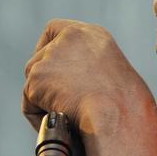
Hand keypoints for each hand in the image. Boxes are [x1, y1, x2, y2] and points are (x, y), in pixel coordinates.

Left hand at [22, 18, 154, 134]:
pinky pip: (30, 104)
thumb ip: (92, 73)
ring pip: (34, 82)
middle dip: (45, 82)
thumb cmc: (126, 109)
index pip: (56, 30)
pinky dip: (40, 117)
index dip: (49, 50)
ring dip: (44, 101)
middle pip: (41, 58)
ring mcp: (50, 57)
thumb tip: (77, 91)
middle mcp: (69, 39)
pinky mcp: (37, 78)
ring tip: (65, 118)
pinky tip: (59, 124)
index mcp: (92, 36)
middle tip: (59, 104)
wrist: (117, 116)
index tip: (52, 71)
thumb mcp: (115, 80)